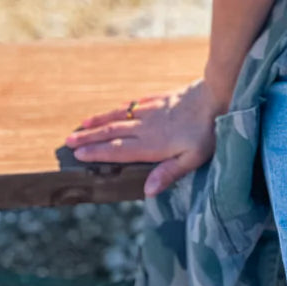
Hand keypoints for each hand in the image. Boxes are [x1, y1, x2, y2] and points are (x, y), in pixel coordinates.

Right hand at [64, 77, 226, 196]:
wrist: (218, 94)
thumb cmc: (208, 131)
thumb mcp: (193, 158)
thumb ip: (169, 172)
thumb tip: (148, 191)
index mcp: (151, 144)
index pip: (118, 150)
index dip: (97, 152)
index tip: (78, 153)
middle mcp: (147, 127)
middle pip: (113, 132)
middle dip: (89, 137)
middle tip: (68, 140)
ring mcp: (154, 110)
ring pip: (121, 115)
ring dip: (101, 120)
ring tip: (84, 123)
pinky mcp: (163, 98)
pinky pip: (137, 103)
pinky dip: (123, 106)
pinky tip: (119, 107)